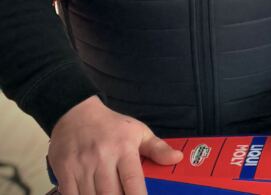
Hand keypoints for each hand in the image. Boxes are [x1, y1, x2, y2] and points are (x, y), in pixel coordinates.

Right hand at [49, 96, 182, 194]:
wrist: (75, 113)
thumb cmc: (111, 126)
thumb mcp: (139, 132)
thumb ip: (158, 148)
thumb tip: (177, 158)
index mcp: (124, 149)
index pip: (132, 180)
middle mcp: (102, 158)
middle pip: (110, 194)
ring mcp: (81, 166)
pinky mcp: (64, 171)